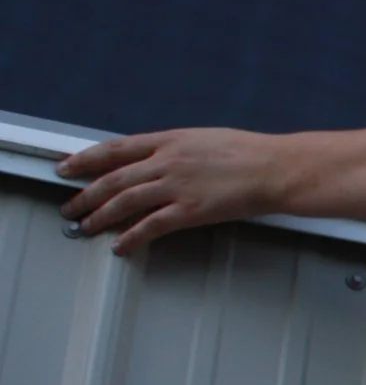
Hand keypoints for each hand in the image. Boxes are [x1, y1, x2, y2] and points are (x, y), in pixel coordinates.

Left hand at [56, 129, 292, 253]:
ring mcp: (176, 186)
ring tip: (86, 226)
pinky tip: (121, 245)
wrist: (277, 168)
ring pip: (124, 202)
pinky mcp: (190, 211)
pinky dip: (131, 237)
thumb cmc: (252, 153)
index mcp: (170, 140)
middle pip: (113, 179)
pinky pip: (151, 226)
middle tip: (71, 207)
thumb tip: (158, 161)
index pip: (115, 148)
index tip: (68, 166)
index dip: (86, 159)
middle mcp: (166, 161)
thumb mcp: (206, 139)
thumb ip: (178, 149)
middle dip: (85, 194)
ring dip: (100, 216)